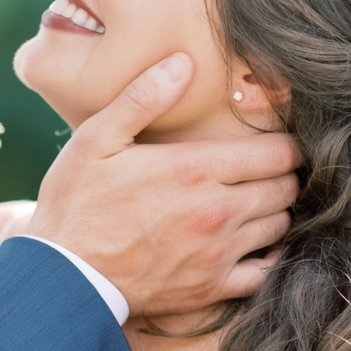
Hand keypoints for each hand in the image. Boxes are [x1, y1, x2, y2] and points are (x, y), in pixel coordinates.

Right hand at [27, 54, 300, 315]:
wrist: (64, 276)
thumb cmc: (76, 205)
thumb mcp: (96, 140)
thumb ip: (142, 98)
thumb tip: (182, 62)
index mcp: (195, 169)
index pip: (278, 152)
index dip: (285, 143)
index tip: (275, 140)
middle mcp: (216, 211)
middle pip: (286, 187)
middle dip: (283, 174)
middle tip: (267, 169)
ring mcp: (217, 253)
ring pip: (281, 225)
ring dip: (276, 211)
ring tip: (258, 201)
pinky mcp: (211, 288)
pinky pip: (266, 271)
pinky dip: (271, 256)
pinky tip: (255, 244)